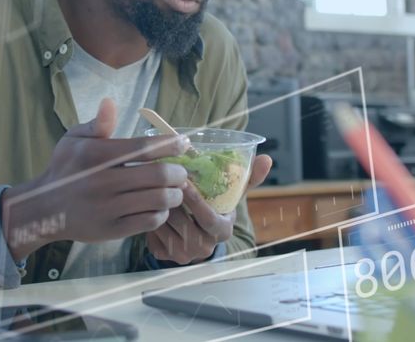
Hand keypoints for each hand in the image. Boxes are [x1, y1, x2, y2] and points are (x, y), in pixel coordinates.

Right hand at [1, 98, 189, 260]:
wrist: (43, 209)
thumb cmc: (64, 169)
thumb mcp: (73, 140)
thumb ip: (98, 124)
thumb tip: (110, 102)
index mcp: (95, 155)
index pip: (144, 148)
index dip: (170, 145)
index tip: (183, 143)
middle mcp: (102, 182)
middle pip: (158, 175)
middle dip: (178, 172)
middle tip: (180, 171)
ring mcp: (108, 208)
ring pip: (159, 200)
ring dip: (174, 194)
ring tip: (174, 190)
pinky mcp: (112, 230)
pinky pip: (150, 221)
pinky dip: (161, 213)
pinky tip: (158, 206)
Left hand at [147, 153, 272, 264]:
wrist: (197, 233)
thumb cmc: (214, 208)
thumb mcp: (231, 194)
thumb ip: (247, 177)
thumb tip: (267, 159)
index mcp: (223, 231)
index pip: (209, 218)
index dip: (196, 201)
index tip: (184, 182)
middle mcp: (205, 246)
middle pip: (185, 225)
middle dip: (173, 204)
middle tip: (161, 183)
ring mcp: (185, 255)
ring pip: (166, 230)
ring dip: (158, 210)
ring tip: (151, 192)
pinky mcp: (166, 257)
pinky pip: (153, 239)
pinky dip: (149, 222)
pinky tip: (147, 208)